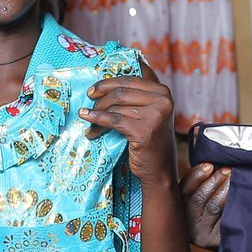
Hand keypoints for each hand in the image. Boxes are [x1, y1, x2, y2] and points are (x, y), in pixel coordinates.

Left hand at [82, 67, 177, 186]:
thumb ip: (135, 97)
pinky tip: (88, 124)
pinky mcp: (144, 130)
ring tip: (89, 122)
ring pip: (115, 107)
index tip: (93, 90)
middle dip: (100, 99)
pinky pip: (113, 120)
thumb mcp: (148, 114)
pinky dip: (97, 120)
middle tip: (88, 104)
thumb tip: (104, 84)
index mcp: (163, 92)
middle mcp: (163, 101)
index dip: (108, 83)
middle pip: (121, 92)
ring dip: (97, 114)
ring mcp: (155, 115)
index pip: (129, 80)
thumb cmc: (150, 142)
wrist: (159, 170)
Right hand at [181, 162, 229, 249]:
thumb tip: (211, 163)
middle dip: (213, 180)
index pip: (182, 190)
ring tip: (234, 177)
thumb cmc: (215, 215)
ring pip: (213, 206)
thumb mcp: (201, 201)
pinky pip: (226, 217)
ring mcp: (201, 234)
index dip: (196, 175)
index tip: (209, 164)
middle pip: (198, 198)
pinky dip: (233, 202)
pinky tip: (241, 193)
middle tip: (227, 169)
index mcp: (179, 210)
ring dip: (224, 188)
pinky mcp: (216, 241)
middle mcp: (187, 224)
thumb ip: (199, 185)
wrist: (229, 241)